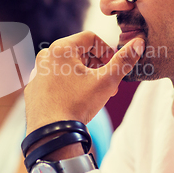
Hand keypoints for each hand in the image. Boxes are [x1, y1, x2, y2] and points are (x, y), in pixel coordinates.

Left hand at [25, 31, 144, 134]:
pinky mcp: (34, 88)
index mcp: (60, 48)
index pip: (91, 38)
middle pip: (79, 52)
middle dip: (98, 66)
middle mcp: (45, 57)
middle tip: (109, 83)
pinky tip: (77, 100)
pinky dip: (69, 85)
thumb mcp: (106, 81)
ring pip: (67, 67)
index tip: (114, 67)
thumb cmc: (77, 105)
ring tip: (96, 93)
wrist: (52, 134)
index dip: (107, 51)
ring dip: (85, 76)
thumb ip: (123, 60)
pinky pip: (56, 80)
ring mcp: (37, 73)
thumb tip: (138, 43)